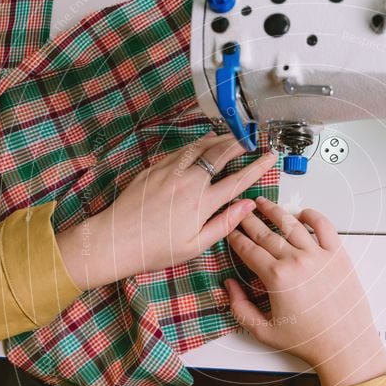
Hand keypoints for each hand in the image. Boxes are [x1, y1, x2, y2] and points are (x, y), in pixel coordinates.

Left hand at [57, 133, 276, 289]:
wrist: (114, 240)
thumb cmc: (154, 250)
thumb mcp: (195, 246)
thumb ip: (224, 223)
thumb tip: (247, 206)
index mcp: (201, 204)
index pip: (238, 180)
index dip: (258, 166)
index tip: (270, 156)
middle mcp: (187, 182)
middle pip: (220, 153)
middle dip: (240, 142)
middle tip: (252, 136)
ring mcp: (169, 172)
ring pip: (200, 146)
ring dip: (219, 138)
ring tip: (232, 135)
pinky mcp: (154, 168)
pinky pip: (181, 150)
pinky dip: (197, 144)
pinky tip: (203, 144)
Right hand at [224, 198, 385, 385]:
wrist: (344, 344)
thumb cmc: (308, 340)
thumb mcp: (264, 331)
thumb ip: (240, 308)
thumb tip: (228, 285)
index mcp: (276, 278)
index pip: (248, 249)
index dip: (235, 237)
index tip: (229, 229)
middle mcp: (296, 261)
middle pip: (266, 233)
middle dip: (249, 219)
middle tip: (239, 209)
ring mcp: (318, 255)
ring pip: (291, 224)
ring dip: (274, 211)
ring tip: (263, 203)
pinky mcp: (338, 255)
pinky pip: (324, 226)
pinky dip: (311, 215)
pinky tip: (301, 214)